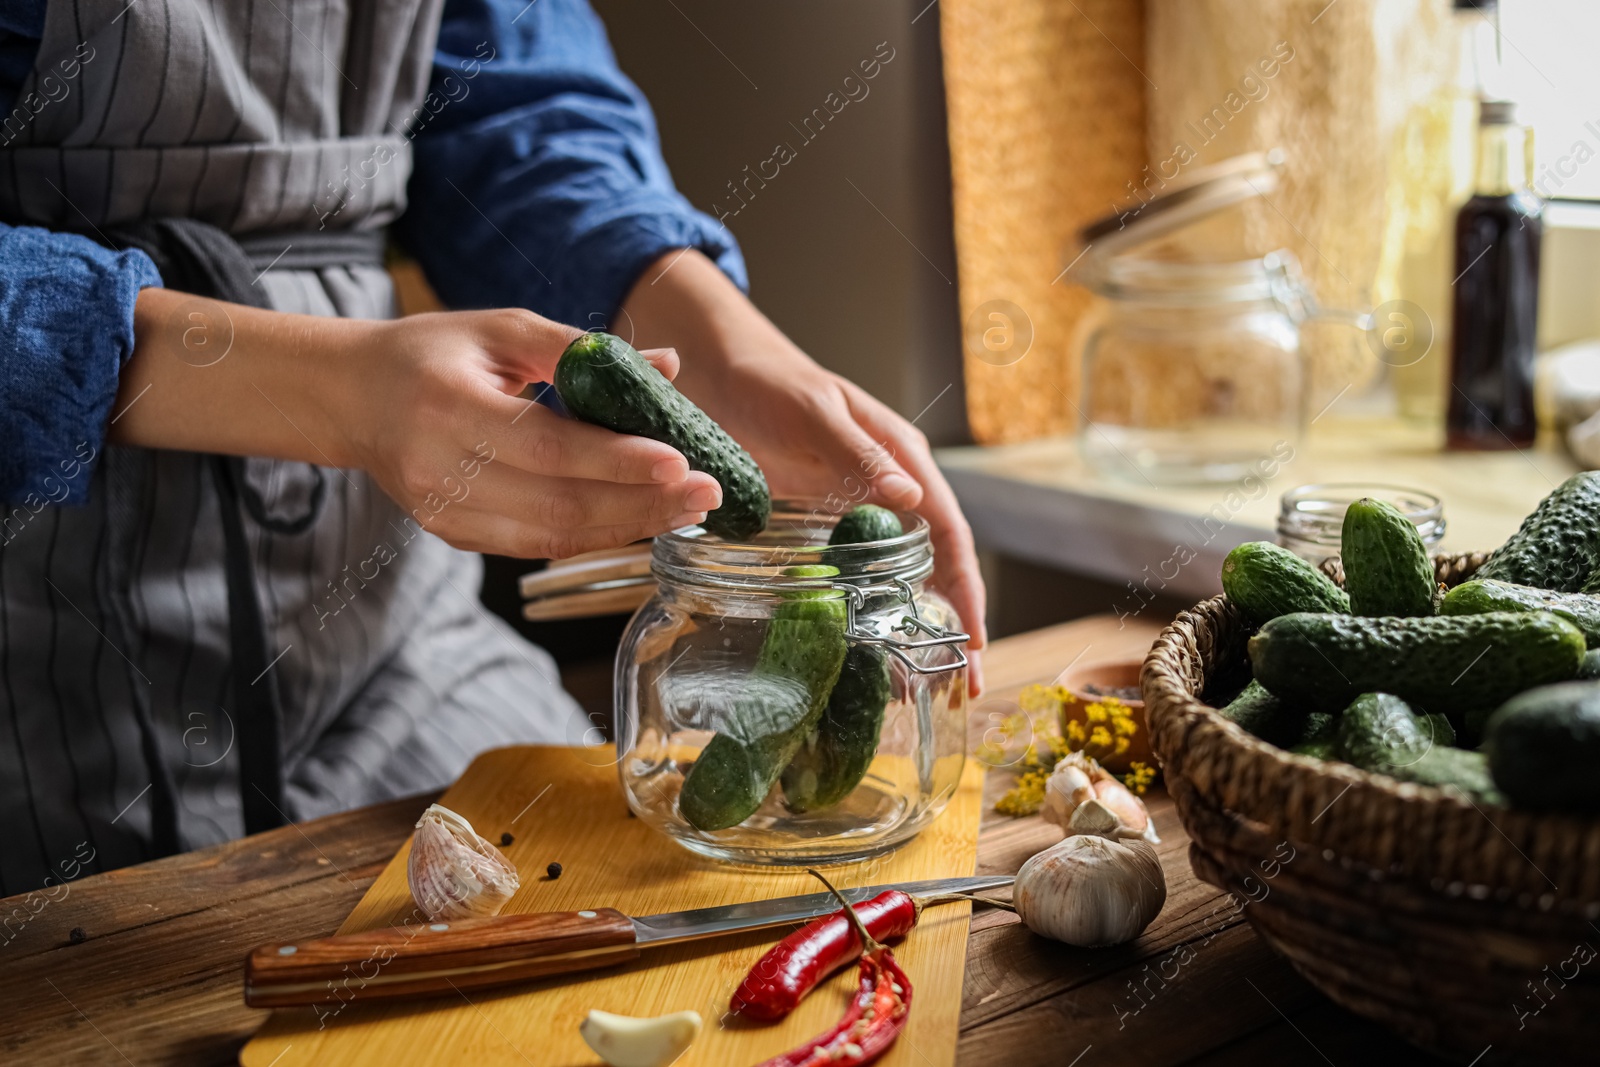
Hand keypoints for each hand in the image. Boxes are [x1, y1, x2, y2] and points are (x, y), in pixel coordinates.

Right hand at [345, 310, 724, 558]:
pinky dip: (593, 533)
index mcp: (450, 406)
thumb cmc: (434, 354)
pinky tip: (638, 518)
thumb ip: (582, 350)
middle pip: (558, 502)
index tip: (679, 460)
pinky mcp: (454, 535)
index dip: (616, 460)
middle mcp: (441, 469)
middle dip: (642, 502)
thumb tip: (668, 368)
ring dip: (628, 525)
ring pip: (552, 535)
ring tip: (688, 509)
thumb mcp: (502, 330)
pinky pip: (536, 544)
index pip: (547, 446)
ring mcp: (445, 512)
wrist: (353, 398)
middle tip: (707, 491)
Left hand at [620, 251, 987, 692]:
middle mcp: (888, 487)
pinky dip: (864, 614)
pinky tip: (861, 651)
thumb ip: (856, 454)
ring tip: (915, 685)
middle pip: (934, 566)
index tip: (975, 640)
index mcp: (902, 458)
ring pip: (896, 578)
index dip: (966, 590)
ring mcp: (854, 509)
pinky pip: (851, 574)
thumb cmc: (766, 378)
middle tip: (960, 685)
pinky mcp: (819, 523)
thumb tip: (907, 498)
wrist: (716, 365)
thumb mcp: (812, 411)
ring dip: (910, 628)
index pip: (949, 533)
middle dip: (950, 624)